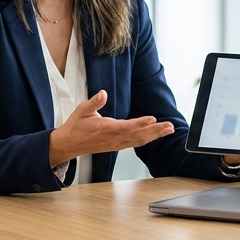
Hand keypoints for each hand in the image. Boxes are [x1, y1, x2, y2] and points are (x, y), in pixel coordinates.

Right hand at [49, 90, 174, 163]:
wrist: (69, 144)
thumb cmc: (76, 126)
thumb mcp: (82, 110)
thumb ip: (94, 102)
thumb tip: (103, 93)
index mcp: (106, 129)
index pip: (126, 126)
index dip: (140, 123)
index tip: (153, 119)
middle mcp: (114, 138)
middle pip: (138, 136)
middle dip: (155, 131)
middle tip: (170, 126)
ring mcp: (117, 144)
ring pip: (139, 140)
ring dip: (155, 135)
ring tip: (168, 129)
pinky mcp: (117, 146)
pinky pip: (135, 143)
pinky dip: (147, 138)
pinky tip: (155, 135)